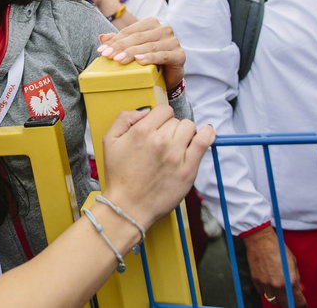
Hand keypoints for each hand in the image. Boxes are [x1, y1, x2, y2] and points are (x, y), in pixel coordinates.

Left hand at [96, 17, 184, 91]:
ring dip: (132, 53)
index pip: (130, 31)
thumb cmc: (149, 61)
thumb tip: (102, 37)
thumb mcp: (132, 50)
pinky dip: (150, 58)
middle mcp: (164, 29)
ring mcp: (173, 41)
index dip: (115, 40)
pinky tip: (139, 61)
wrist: (168, 77)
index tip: (101, 50)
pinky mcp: (179, 55)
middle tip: (108, 56)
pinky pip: (163, 55)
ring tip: (119, 60)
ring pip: (149, 46)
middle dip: (120, 47)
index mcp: (152, 24)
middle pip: (138, 37)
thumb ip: (119, 42)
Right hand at [102, 105, 213, 228]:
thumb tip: (145, 111)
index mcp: (142, 131)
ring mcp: (176, 155)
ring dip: (185, 134)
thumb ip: (124, 118)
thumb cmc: (119, 176)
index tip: (159, 127)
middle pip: (176, 120)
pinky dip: (207, 134)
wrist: (127, 207)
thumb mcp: (110, 141)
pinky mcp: (188, 170)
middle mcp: (160, 140)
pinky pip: (203, 142)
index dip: (160, 117)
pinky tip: (206, 132)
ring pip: (190, 128)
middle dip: (170, 128)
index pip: (163, 110)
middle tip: (163, 143)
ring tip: (177, 146)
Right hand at [243, 226, 306, 306]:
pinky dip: (266, 291)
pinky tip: (268, 285)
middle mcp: (278, 285)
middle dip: (289, 303)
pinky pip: (262, 292)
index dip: (301, 304)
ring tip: (278, 292)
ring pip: (272, 300)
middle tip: (290, 300)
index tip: (302, 304)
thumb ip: (296, 277)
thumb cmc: (278, 248)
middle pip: (284, 304)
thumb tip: (298, 288)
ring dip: (276, 298)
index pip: (298, 301)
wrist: (260, 240)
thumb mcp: (293, 262)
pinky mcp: (256, 280)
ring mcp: (266, 284)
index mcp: (291, 280)